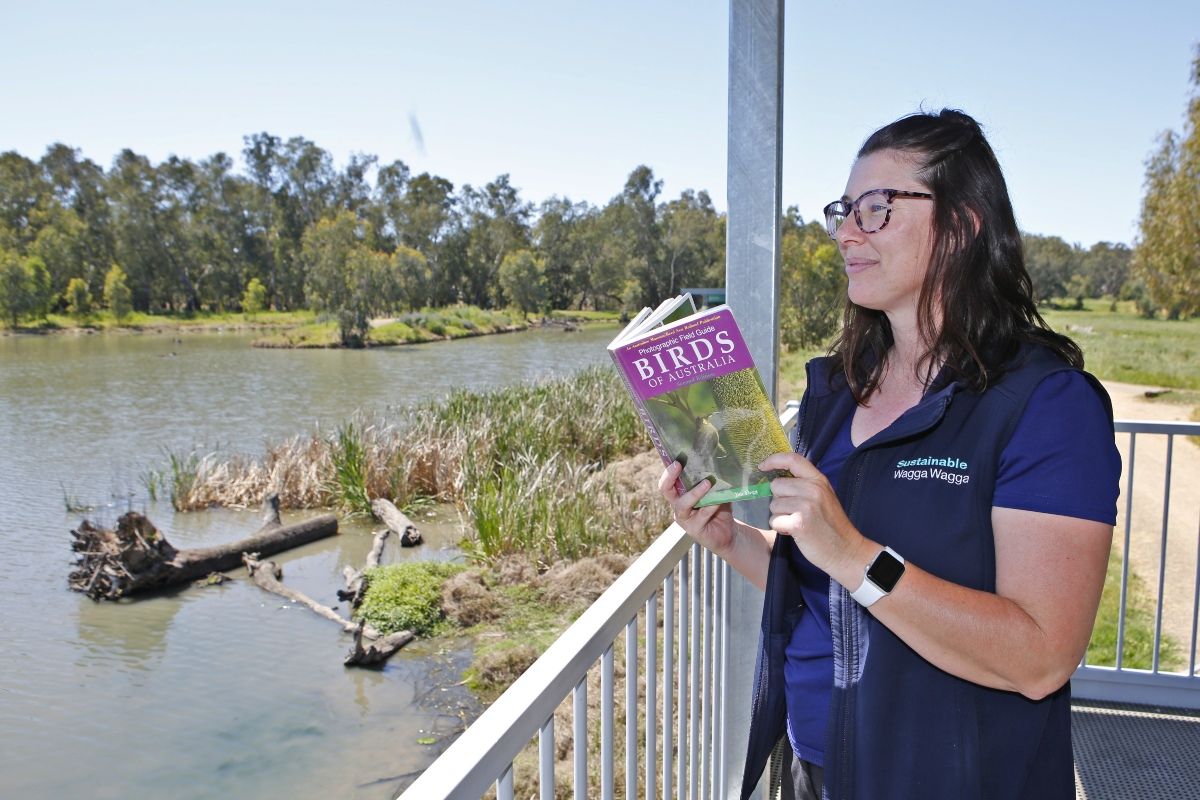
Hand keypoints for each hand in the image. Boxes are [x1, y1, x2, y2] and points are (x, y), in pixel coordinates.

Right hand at [658, 461, 735, 555]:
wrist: (729, 534)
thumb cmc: (720, 510)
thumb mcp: (716, 493)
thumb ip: (712, 482)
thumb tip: (716, 465)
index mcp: (680, 495)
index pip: (668, 482)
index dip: (668, 472)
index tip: (677, 460)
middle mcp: (678, 506)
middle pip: (666, 491)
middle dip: (670, 477)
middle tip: (678, 465)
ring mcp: (684, 519)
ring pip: (683, 504)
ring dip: (695, 492)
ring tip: (707, 483)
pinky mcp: (694, 530)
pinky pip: (701, 515)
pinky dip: (710, 506)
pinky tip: (718, 501)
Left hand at [759, 452, 868, 575]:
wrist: (846, 550)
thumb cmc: (831, 524)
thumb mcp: (824, 496)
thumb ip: (805, 485)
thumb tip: (776, 480)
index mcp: (818, 480)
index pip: (792, 459)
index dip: (773, 460)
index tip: (762, 466)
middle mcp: (812, 489)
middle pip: (776, 485)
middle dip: (779, 500)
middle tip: (793, 512)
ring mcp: (806, 506)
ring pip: (773, 505)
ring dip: (780, 515)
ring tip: (796, 522)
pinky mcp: (798, 523)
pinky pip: (774, 521)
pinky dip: (780, 528)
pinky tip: (794, 531)